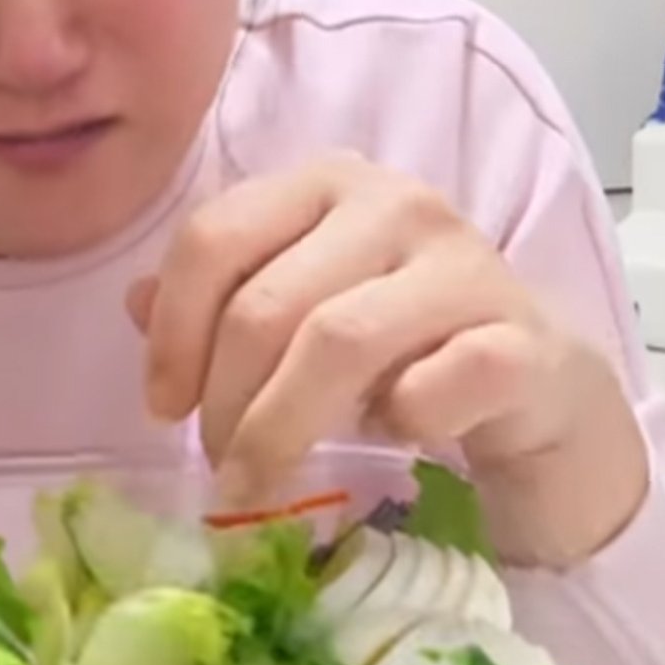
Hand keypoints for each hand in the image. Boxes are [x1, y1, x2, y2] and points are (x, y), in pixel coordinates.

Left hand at [127, 152, 646, 567]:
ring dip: (282, 428)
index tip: (162, 407)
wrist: (529, 377)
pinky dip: (399, 421)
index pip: (214, 237)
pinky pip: (440, 382)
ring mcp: (465, 263)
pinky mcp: (523, 336)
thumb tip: (135, 303)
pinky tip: (392, 434)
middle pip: (267, 303)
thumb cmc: (394, 339)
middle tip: (219, 465)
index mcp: (323, 183)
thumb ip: (217, 296)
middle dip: (224, 400)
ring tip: (262, 481)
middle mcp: (394, 203)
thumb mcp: (295, 306)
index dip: (171, 331)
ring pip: (340, 341)